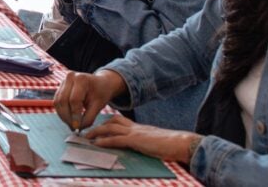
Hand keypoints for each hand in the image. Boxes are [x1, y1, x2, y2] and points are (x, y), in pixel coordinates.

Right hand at [54, 69, 126, 130]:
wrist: (101, 83)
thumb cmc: (101, 93)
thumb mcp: (98, 106)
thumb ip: (88, 118)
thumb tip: (78, 128)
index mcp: (81, 79)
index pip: (74, 100)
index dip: (74, 115)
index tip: (78, 127)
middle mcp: (70, 77)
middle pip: (63, 101)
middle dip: (67, 117)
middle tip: (73, 128)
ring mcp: (63, 81)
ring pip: (57, 102)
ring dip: (63, 115)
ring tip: (71, 124)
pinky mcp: (60, 86)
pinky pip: (57, 101)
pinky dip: (61, 112)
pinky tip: (68, 118)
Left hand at [85, 115, 200, 164]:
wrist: (181, 143)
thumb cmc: (171, 145)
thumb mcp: (154, 142)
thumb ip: (144, 141)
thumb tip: (140, 146)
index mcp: (139, 127)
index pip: (119, 120)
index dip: (107, 122)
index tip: (97, 125)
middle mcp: (135, 127)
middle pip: (112, 121)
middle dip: (98, 124)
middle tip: (86, 130)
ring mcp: (135, 133)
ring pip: (110, 128)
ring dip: (96, 132)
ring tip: (86, 137)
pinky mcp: (136, 140)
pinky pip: (116, 139)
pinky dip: (104, 141)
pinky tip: (96, 144)